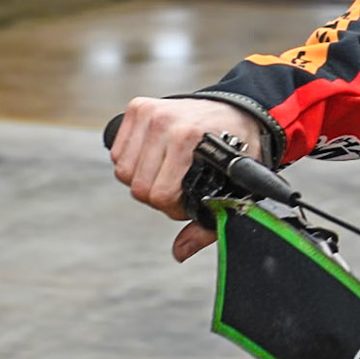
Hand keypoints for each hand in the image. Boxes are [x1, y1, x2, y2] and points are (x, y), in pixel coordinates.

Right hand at [109, 96, 265, 261]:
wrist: (242, 109)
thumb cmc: (240, 145)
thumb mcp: (236, 184)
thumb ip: (208, 222)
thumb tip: (180, 252)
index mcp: (188, 137)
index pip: (159, 194)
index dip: (172, 208)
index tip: (187, 202)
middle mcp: (166, 121)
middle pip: (139, 186)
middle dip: (158, 197)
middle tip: (178, 189)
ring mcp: (150, 111)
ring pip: (123, 170)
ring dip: (144, 179)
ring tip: (169, 174)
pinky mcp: (138, 107)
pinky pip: (118, 152)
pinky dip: (133, 162)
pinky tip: (156, 160)